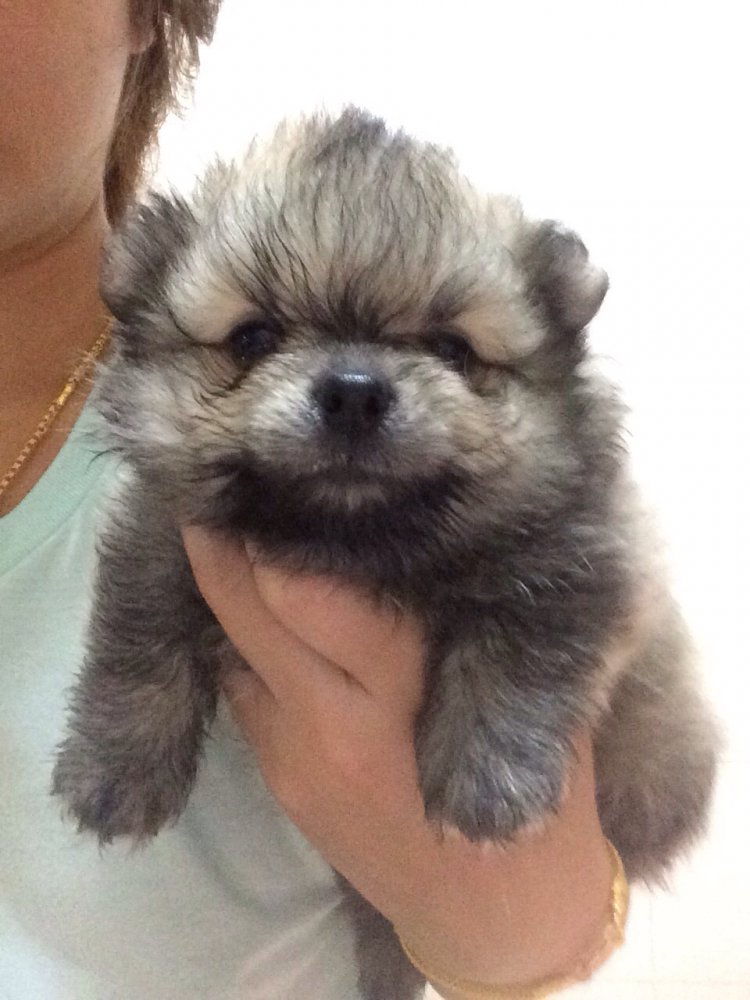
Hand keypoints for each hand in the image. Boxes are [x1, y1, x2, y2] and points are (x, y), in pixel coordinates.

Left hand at [182, 525, 611, 988]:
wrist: (496, 909)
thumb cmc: (545, 781)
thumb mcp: (526, 680)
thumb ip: (466, 608)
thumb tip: (399, 519)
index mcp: (410, 682)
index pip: (313, 587)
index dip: (278, 525)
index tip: (274, 474)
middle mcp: (338, 716)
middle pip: (252, 600)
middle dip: (229, 537)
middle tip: (233, 482)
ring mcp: (297, 754)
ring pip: (230, 638)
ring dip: (225, 582)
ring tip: (232, 528)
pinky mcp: (278, 780)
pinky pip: (241, 684)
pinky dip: (243, 637)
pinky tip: (260, 607)